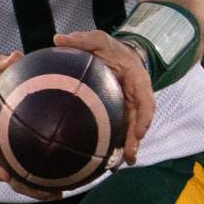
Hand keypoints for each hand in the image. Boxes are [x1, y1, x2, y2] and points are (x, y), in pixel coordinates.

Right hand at [0, 52, 62, 200]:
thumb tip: (12, 56)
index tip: (2, 175)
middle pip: (8, 178)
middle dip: (25, 187)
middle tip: (46, 191)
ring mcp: (8, 160)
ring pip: (22, 181)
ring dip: (39, 190)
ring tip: (60, 193)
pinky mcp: (20, 159)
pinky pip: (34, 171)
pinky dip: (48, 177)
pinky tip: (70, 176)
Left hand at [53, 31, 153, 164]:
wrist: (118, 54)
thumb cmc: (109, 48)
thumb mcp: (98, 39)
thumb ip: (81, 39)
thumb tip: (58, 38)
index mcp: (136, 78)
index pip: (145, 99)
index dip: (144, 116)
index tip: (140, 131)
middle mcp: (137, 95)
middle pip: (140, 120)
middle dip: (136, 139)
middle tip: (129, 157)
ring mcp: (130, 106)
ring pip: (132, 128)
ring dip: (129, 146)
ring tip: (120, 165)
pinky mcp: (122, 113)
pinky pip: (122, 128)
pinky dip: (118, 143)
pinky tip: (108, 160)